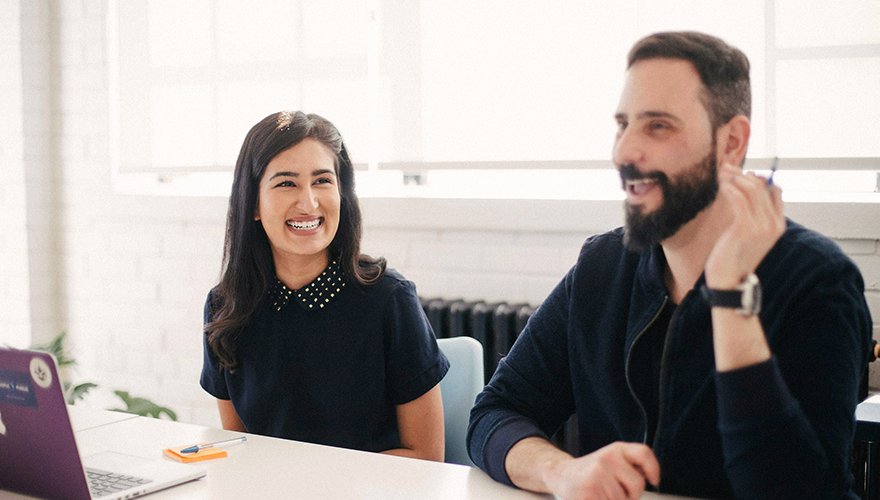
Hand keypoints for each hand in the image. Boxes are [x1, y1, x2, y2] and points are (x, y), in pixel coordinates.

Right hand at [544, 442, 659, 499]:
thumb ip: (629, 468)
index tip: (654, 480)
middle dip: (631, 494)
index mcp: (616, 449)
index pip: (643, 453)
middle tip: (617, 492)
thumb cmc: (590, 472)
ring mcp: (598, 474)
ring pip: (624, 499)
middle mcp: (608, 458)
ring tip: (602, 493)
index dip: (653, 468)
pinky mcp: (590, 491)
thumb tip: (649, 480)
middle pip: (638, 485)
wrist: (561, 474)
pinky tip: (595, 497)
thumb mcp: (610, 461)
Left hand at [705, 163, 784, 288]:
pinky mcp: (745, 227)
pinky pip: (739, 199)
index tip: (741, 173)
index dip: (758, 178)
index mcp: (778, 225)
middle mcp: (773, 224)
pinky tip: (721, 184)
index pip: (774, 191)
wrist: (728, 281)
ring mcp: (762, 226)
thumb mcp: (747, 234)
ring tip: (720, 172)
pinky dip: (729, 187)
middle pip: (762, 187)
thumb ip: (751, 215)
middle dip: (742, 173)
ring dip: (733, 177)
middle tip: (725, 166)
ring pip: (751, 189)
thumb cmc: (733, 256)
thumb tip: (746, 190)